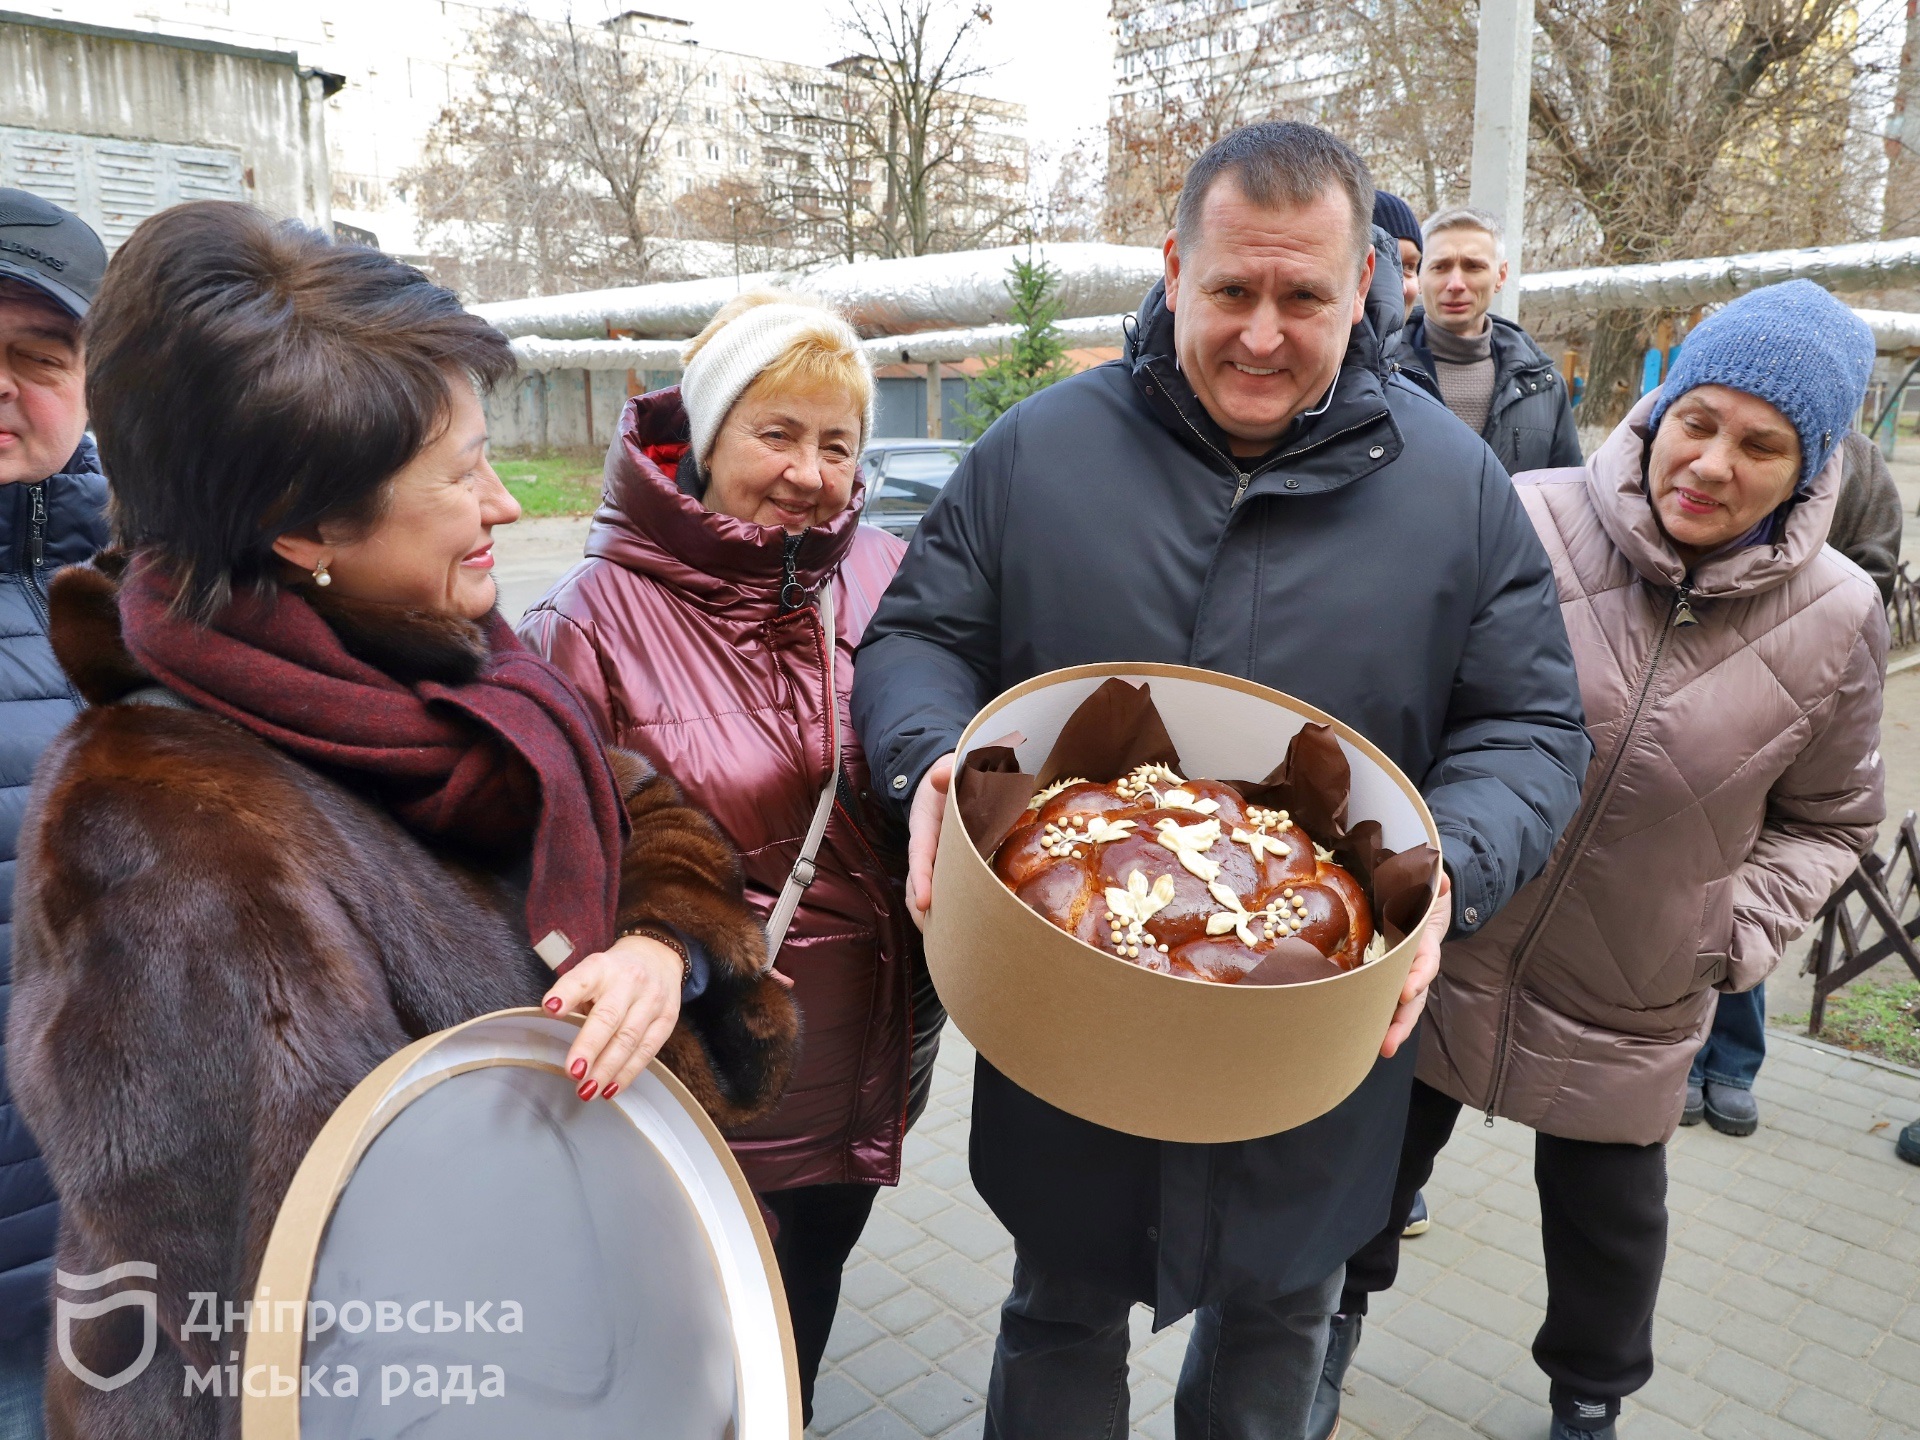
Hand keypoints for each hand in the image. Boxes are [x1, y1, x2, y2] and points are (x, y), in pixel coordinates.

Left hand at [542, 934, 684, 1099]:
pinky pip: (647, 1051)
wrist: (658, 956)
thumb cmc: (614, 973)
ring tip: (587, 1090)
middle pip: (609, 1017)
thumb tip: (558, 1038)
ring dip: (607, 1069)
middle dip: (590, 1047)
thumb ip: (576, 1000)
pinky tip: (611, 1088)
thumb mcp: (591, 973)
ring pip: (629, 1039)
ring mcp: (652, 1000)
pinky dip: (628, 1073)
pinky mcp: (667, 1019)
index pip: (582, 979)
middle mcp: (629, 981)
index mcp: (602, 967)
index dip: (566, 994)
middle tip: (573, 1073)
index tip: (551, 1009)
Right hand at [906, 753, 954, 932]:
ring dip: (931, 916)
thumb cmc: (952, 773)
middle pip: (917, 883)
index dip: (922, 879)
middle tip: (934, 933)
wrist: (949, 778)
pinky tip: (959, 930)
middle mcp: (927, 847)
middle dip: (921, 910)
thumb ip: (947, 770)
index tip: (925, 902)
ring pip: (926, 891)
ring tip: (945, 942)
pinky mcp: (947, 865)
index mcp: (926, 825)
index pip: (920, 855)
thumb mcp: (950, 766)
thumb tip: (938, 777)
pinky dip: (947, 909)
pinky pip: (944, 889)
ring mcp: (936, 859)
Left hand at [1381, 870, 1449, 1059]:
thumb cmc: (1422, 894)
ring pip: (1396, 1006)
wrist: (1417, 898)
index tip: (1408, 990)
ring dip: (1388, 1029)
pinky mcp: (1381, 974)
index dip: (1418, 977)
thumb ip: (1437, 884)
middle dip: (1401, 1023)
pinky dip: (1369, 1015)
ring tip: (1376, 1050)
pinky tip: (1353, 1034)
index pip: (1425, 964)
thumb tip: (1442, 880)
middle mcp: (1413, 965)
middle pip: (1412, 999)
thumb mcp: (1432, 886)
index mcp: (1424, 944)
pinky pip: (1377, 996)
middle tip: (1388, 1045)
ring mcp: (1399, 973)